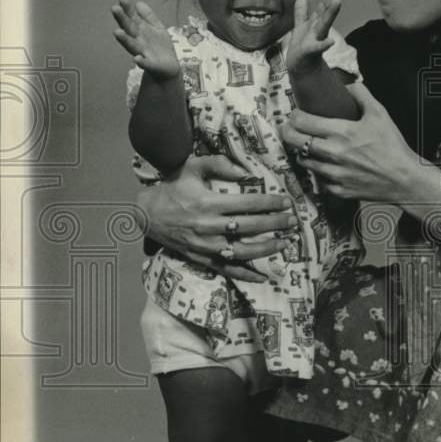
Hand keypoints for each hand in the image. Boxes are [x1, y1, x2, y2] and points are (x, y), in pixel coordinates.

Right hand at [112, 0, 179, 79]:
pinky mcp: (151, 66)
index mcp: (140, 31)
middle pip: (129, 29)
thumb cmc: (160, 47)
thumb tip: (138, 3)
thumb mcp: (157, 28)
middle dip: (122, 20)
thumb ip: (149, 17)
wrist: (169, 68)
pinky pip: (146, 64)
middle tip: (115, 9)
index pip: (132, 18)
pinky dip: (141, 62)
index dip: (127, 9)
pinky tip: (137, 59)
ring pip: (132, 46)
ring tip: (117, 32)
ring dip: (125, 39)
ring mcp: (144, 53)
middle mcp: (139, 41)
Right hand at [137, 155, 299, 282]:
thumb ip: (219, 165)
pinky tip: (264, 276)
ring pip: (243, 251)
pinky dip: (247, 275)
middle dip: (276, 224)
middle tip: (293, 222)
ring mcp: (206, 246)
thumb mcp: (191, 167)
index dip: (271, 203)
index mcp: (209, 203)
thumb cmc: (172, 187)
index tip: (287, 202)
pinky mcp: (202, 259)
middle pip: (251, 227)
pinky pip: (227, 269)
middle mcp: (209, 226)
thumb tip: (246, 172)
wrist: (146, 214)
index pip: (249, 204)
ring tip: (286, 243)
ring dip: (267, 248)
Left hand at [282, 82, 425, 203]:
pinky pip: (319, 179)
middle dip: (288, 132)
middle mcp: (333, 153)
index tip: (297, 114)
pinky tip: (326, 165)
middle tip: (290, 128)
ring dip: (302, 152)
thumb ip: (361, 94)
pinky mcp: (338, 190)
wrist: (404, 179)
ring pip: (302, 160)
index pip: (302, 121)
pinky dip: (320, 171)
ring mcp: (333, 174)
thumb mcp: (380, 114)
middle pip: (294, 140)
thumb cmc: (393, 146)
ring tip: (309, 146)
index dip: (294, 115)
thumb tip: (347, 83)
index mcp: (341, 132)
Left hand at [285, 0, 344, 77]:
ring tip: (338, 2)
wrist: (299, 68)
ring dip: (330, 13)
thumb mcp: (301, 27)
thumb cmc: (302, 48)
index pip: (324, 6)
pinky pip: (317, 47)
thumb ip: (302, 13)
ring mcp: (316, 40)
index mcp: (315, 23)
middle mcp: (318, 30)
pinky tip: (331, 41)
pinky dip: (324, 44)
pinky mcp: (310, 52)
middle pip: (326, 12)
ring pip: (323, 25)